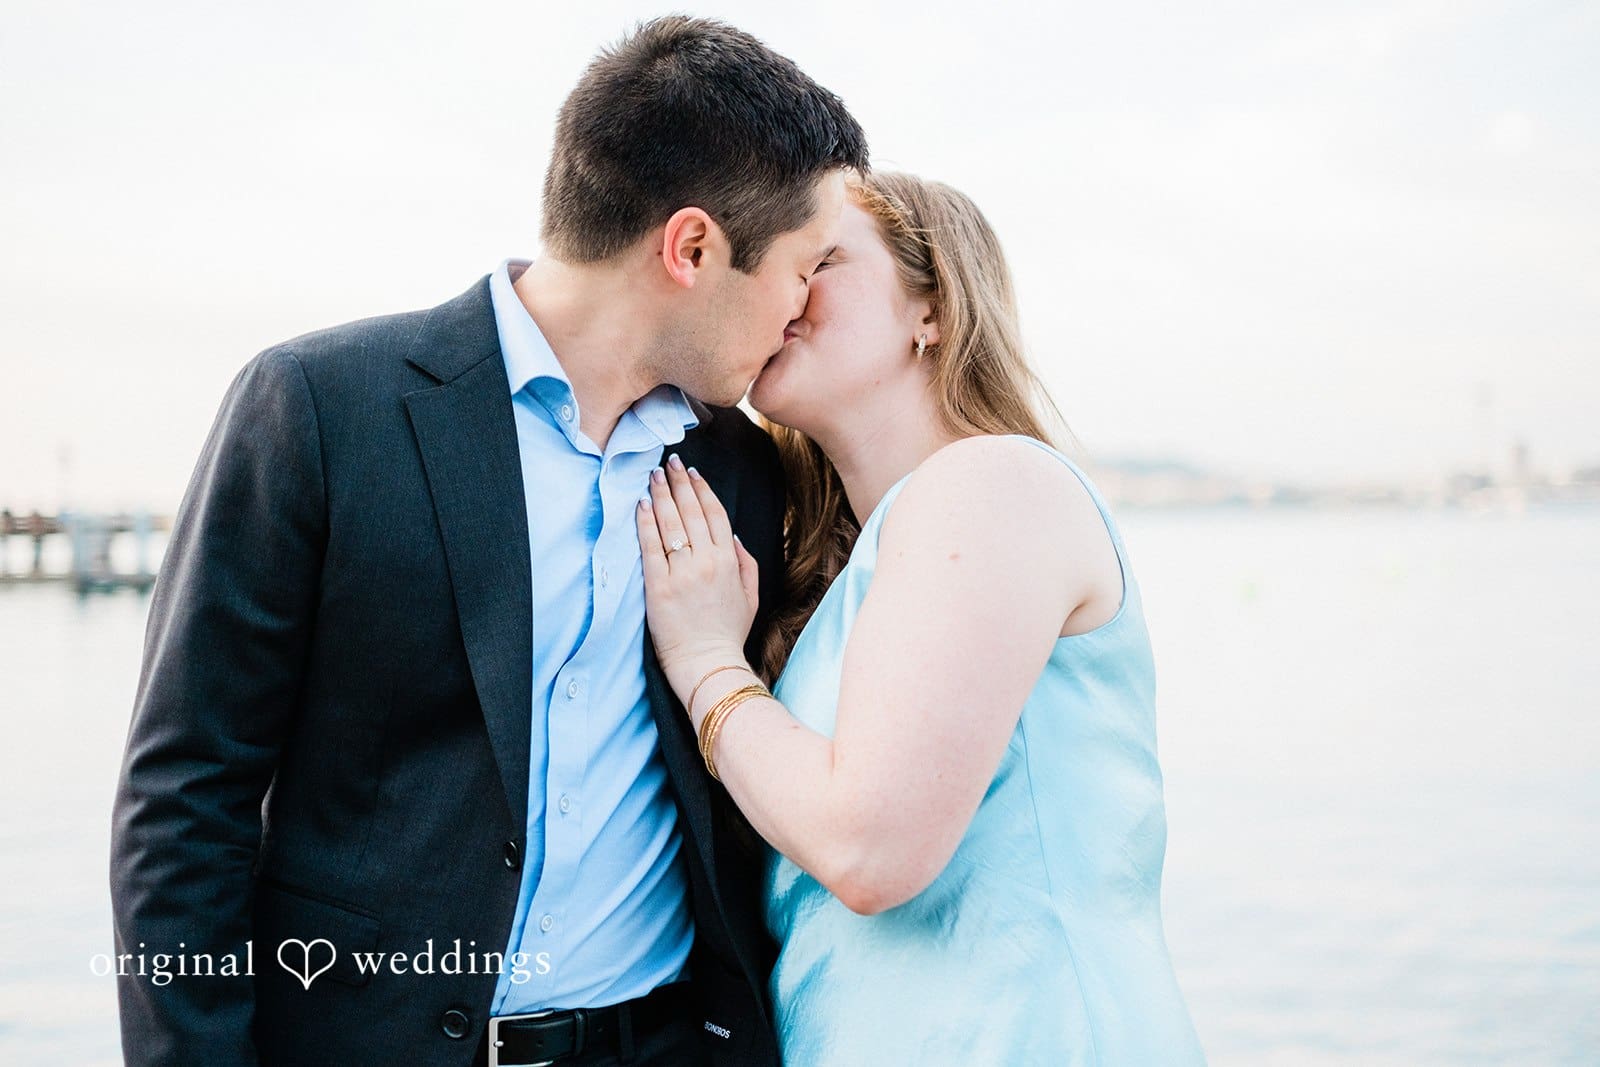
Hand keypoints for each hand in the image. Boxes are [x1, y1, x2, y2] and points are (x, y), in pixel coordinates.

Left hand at [635, 453, 760, 703]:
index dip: (702, 489)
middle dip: (679, 482)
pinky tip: (641, 503)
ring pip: (670, 523)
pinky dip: (645, 522)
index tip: (692, 472)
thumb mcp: (751, 596)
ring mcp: (681, 573)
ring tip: (653, 474)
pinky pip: (650, 547)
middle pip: (691, 511)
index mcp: (729, 560)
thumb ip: (746, 562)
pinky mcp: (658, 587)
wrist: (708, 663)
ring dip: (661, 494)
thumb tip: (734, 535)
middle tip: (669, 462)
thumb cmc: (728, 633)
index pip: (715, 514)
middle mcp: (706, 561)